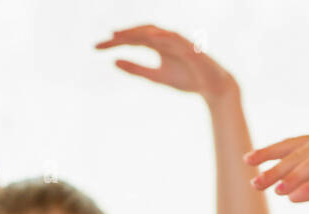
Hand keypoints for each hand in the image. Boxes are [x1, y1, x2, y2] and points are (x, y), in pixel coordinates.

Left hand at [95, 24, 237, 101]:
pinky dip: (163, 37)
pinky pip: (176, 39)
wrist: (212, 88)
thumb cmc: (186, 80)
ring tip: (121, 35)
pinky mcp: (191, 48)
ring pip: (156, 31)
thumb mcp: (155, 77)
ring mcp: (179, 42)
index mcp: (157, 45)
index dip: (114, 42)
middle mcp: (166, 39)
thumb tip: (113, 62)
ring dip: (138, 32)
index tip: (96, 48)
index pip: (132, 39)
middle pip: (140, 31)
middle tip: (104, 40)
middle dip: (123, 35)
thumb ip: (136, 69)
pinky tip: (150, 38)